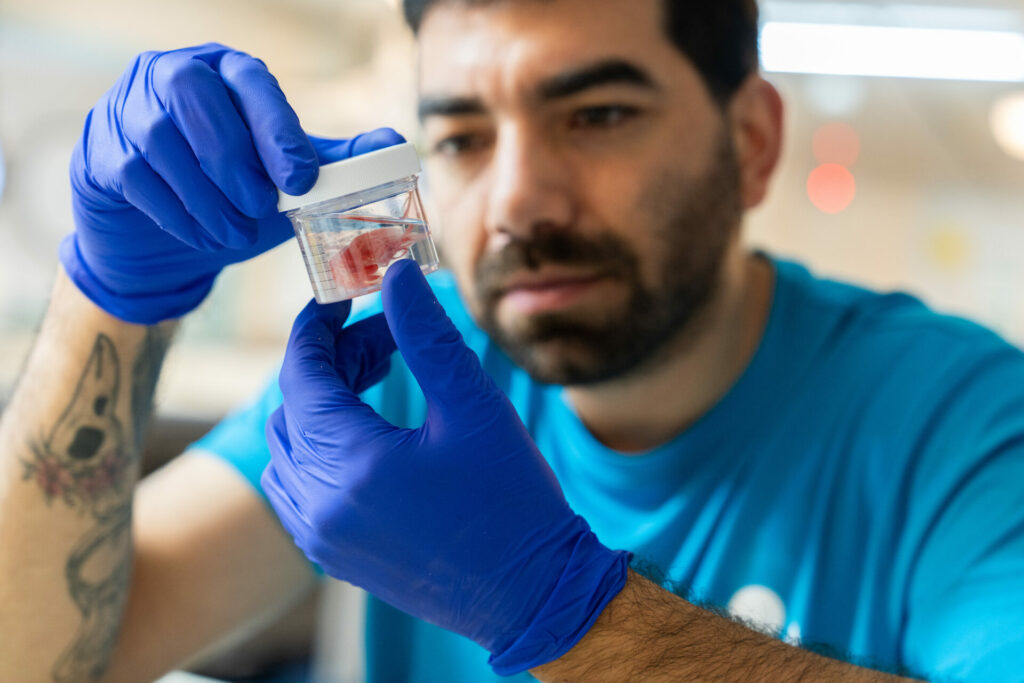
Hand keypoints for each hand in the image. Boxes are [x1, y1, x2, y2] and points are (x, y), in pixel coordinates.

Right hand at [61, 43, 403, 323]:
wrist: (168, 236)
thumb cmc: (234, 192)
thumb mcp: (286, 176)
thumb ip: (333, 160)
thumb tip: (394, 144)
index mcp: (226, 71)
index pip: (250, 80)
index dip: (275, 127)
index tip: (301, 178)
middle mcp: (171, 75)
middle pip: (194, 94)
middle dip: (234, 158)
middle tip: (263, 207)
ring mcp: (127, 109)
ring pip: (161, 138)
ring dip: (207, 195)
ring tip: (236, 233)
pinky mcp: (101, 153)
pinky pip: (135, 175)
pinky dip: (177, 213)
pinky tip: (204, 236)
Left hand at [262, 260, 630, 674]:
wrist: (533, 592)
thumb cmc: (512, 500)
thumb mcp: (473, 404)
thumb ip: (426, 334)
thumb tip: (398, 274)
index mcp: (352, 464)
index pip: (302, 375)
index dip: (316, 327)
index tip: (340, 298)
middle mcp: (321, 504)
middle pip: (296, 407)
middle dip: (332, 360)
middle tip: (384, 335)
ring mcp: (322, 535)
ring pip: (291, 446)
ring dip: (323, 402)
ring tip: (378, 374)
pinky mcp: (333, 554)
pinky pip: (297, 487)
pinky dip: (320, 445)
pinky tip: (367, 429)